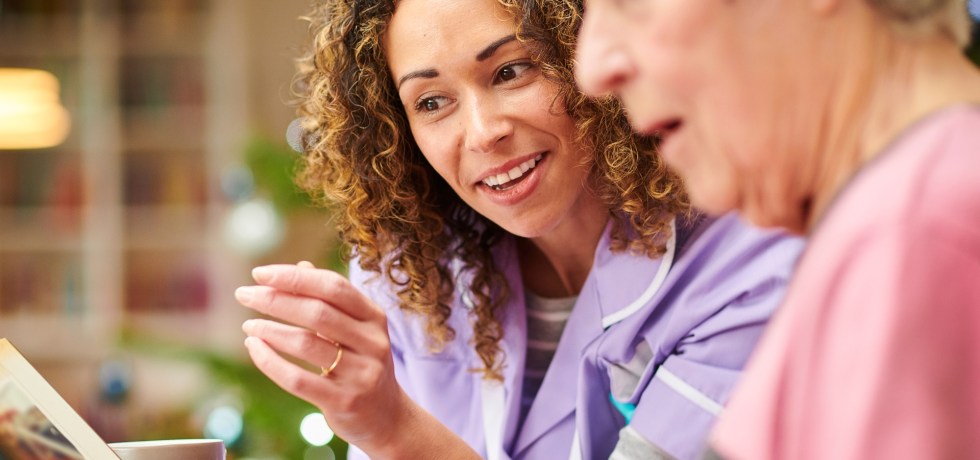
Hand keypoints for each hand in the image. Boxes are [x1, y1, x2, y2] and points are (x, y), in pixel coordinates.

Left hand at [235, 261, 407, 448]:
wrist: (386, 417)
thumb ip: (330, 300)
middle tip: (244, 295)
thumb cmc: (362, 364)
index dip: (294, 277)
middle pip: (317, 312)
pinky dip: (269, 362)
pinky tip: (254, 349)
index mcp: (374, 317)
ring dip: (270, 330)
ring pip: (306, 343)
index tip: (259, 273)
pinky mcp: (344, 401)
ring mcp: (361, 373)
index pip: (333, 286)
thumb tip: (300, 266)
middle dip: (275, 300)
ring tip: (248, 325)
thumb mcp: (355, 329)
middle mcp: (372, 342)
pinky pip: (298, 379)